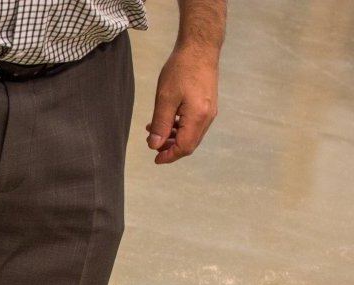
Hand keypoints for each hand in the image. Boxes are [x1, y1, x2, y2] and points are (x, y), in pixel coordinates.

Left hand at [145, 46, 219, 163]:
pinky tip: (165, 121)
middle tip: (152, 144)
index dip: (169, 156)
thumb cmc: (182, 69)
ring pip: (191, 134)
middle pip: (189, 143)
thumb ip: (161, 124)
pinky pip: (193, 124)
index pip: (184, 146)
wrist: (200, 47)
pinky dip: (179, 127)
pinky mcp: (207, 104)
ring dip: (173, 137)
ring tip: (154, 131)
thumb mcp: (165, 98)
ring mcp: (209, 110)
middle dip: (170, 148)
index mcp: (198, 117)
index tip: (155, 159)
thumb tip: (155, 145)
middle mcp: (207, 116)